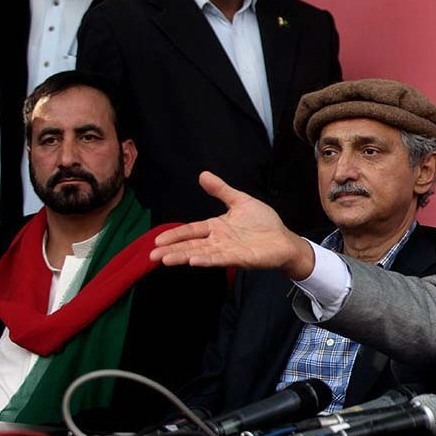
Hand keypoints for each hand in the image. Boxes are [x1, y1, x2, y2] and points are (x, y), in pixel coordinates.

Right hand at [150, 171, 315, 279]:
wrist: (284, 239)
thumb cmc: (264, 223)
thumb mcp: (240, 201)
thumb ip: (221, 190)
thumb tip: (203, 175)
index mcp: (216, 227)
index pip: (191, 231)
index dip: (175, 235)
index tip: (156, 241)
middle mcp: (219, 241)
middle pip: (190, 245)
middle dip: (171, 250)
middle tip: (151, 256)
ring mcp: (228, 251)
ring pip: (200, 253)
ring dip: (182, 256)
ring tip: (164, 260)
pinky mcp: (240, 258)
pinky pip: (220, 258)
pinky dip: (206, 259)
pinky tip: (193, 260)